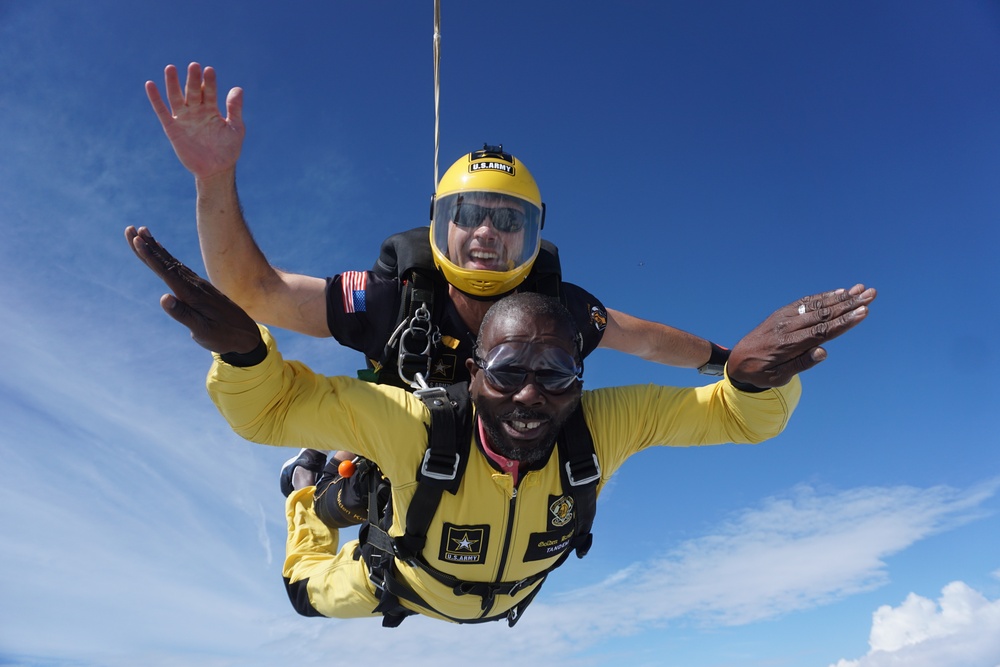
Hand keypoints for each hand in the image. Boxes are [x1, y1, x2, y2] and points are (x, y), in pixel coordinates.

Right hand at [125, 226, 262, 353]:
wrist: (247, 335)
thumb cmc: (224, 336)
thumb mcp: (203, 331)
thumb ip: (183, 315)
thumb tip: (163, 298)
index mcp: (192, 295)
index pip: (167, 272)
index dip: (150, 257)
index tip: (136, 240)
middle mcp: (195, 285)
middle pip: (166, 262)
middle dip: (147, 246)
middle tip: (129, 228)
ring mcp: (198, 285)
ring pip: (172, 263)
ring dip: (155, 248)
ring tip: (141, 232)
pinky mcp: (200, 288)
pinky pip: (179, 269)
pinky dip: (167, 258)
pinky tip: (162, 252)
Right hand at [146, 63, 244, 178]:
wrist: (216, 170)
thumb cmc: (228, 149)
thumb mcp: (236, 128)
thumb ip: (235, 109)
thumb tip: (237, 88)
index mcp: (211, 109)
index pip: (209, 91)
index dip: (209, 82)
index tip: (209, 70)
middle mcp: (196, 111)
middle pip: (192, 91)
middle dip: (193, 79)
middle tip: (194, 66)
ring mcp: (183, 118)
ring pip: (176, 97)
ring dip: (173, 83)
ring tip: (171, 68)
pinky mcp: (172, 128)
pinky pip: (162, 111)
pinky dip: (155, 99)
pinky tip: (150, 84)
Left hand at [727, 284, 876, 388]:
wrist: (736, 361)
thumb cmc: (760, 373)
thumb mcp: (778, 377)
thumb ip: (800, 364)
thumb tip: (823, 352)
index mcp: (788, 344)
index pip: (821, 331)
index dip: (844, 322)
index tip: (864, 312)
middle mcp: (787, 327)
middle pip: (823, 314)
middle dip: (849, 304)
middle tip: (872, 294)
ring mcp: (784, 317)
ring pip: (816, 305)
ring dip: (841, 297)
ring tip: (862, 289)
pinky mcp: (782, 313)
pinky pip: (805, 303)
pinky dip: (823, 297)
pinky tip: (839, 292)